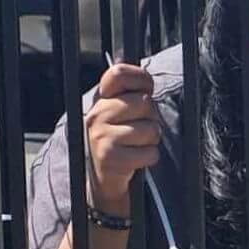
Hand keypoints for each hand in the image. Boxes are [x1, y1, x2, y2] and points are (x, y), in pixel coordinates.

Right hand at [83, 62, 158, 212]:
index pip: (118, 74)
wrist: (104, 175)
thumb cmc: (119, 137)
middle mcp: (97, 114)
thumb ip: (131, 93)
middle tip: (139, 127)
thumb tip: (146, 80)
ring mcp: (102, 136)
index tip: (147, 89)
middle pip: (145, 103)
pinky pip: (150, 152)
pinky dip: (150, 157)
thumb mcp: (120, 111)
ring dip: (151, 140)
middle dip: (151, 117)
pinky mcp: (111, 158)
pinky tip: (136, 158)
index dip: (140, 78)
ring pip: (151, 129)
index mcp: (100, 99)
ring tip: (137, 144)